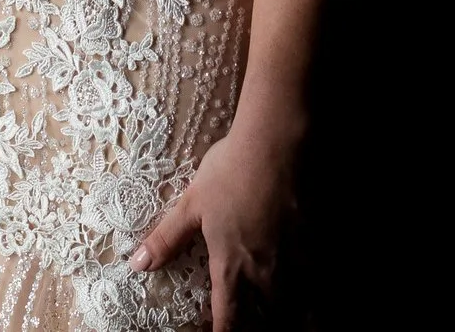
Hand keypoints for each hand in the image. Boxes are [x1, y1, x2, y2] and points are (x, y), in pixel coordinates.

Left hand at [129, 117, 298, 331]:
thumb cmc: (231, 170)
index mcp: (233, 265)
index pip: (228, 317)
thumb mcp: (191, 204)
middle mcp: (266, 270)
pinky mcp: (315, 237)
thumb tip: (137, 265)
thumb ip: (167, 239)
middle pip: (269, 316)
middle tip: (255, 322)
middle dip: (261, 325)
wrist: (277, 141)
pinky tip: (311, 282)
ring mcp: (294, 255)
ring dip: (291, 312)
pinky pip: (316, 273)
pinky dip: (312, 282)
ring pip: (297, 301)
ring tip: (291, 316)